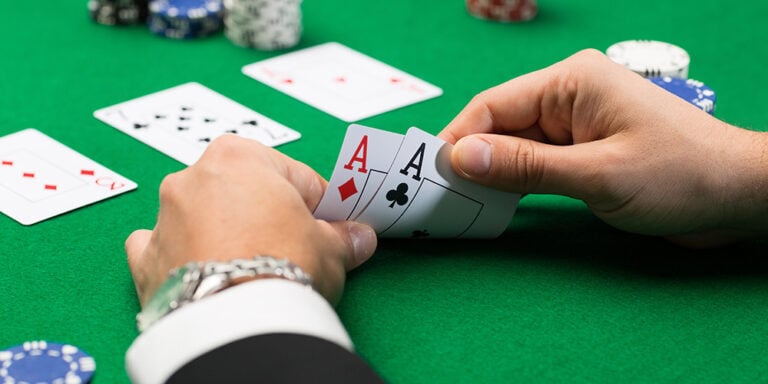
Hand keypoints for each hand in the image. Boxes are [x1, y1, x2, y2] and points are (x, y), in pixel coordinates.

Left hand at [125, 135, 376, 306]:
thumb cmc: (284, 266)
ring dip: (223, 231)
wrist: (237, 322)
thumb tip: (359, 238)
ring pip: (202, 215)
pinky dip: (180, 256)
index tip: (328, 226)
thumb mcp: (330, 248)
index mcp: (240, 156)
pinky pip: (164, 247)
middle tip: (292, 247)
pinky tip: (203, 271)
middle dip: (267, 215)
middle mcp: (194, 177)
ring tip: (251, 267)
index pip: (295, 177)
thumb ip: (343, 237)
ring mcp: (165, 217)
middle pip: (244, 192)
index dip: (318, 205)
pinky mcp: (145, 259)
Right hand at [438, 49, 767, 246]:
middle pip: (500, 124)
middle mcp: (569, 94)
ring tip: (461, 203)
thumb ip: (526, 166)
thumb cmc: (679, 176)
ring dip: (491, 172)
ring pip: (515, 144)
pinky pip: (535, 160)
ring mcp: (576, 122)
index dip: (458, 138)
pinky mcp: (583, 148)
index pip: (494, 105)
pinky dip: (515, 180)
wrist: (737, 197)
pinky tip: (495, 201)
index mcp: (572, 82)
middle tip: (440, 196)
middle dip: (472, 158)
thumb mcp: (597, 175)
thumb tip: (461, 157)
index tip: (431, 174)